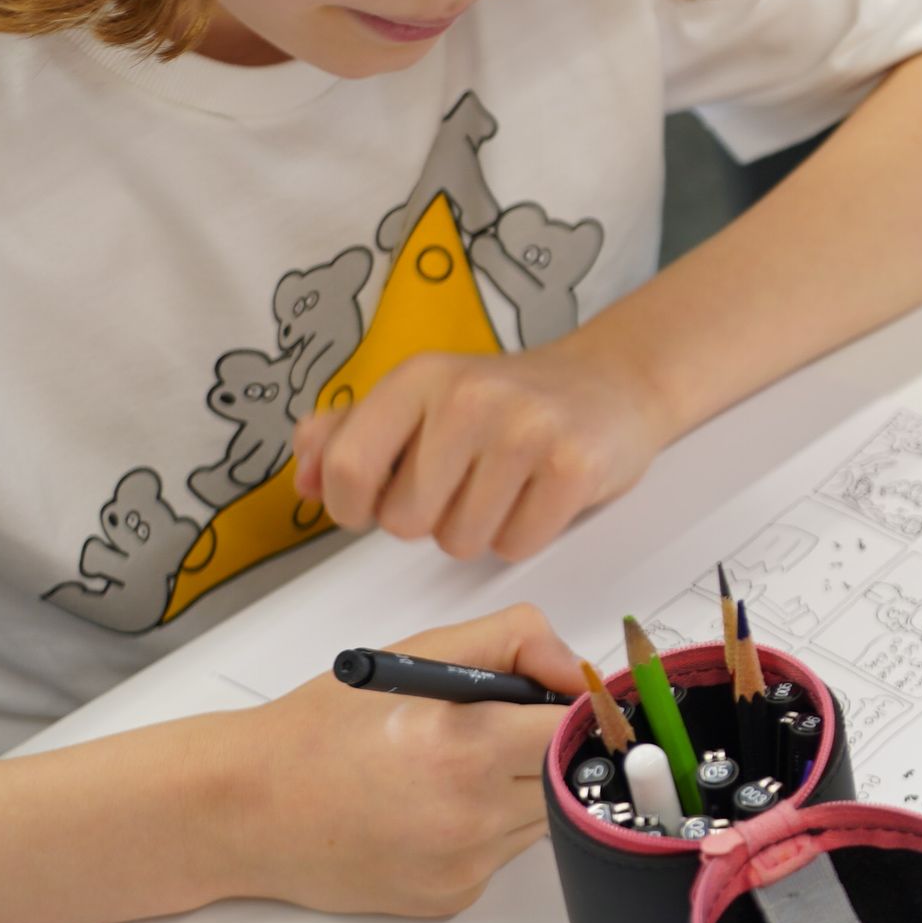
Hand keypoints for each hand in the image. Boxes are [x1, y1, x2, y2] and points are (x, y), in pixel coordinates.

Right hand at [231, 604, 580, 918]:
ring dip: (522, 789)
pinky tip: (432, 810)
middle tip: (499, 729)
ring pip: (543, 818)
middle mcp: (468, 815)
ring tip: (453, 768)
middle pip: (568, 776)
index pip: (575, 731)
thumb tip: (579, 671)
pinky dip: (488, 829)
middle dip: (546, 748)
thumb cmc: (322, 729)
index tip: (573, 702)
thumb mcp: (419, 655)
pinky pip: (504, 855)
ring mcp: (462, 865)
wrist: (245, 809)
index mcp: (463, 747)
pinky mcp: (451, 897)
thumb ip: (515, 642)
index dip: (581, 711)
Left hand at [295, 335, 669, 561]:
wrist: (613, 380)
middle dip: (430, 520)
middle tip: (465, 484)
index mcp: (419, 377)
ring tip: (505, 488)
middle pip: (405, 521)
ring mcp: (526, 429)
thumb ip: (350, 432)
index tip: (377, 502)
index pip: (348, 470)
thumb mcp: (424, 397)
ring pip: (461, 543)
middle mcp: (469, 397)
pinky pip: (516, 544)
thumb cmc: (509, 400)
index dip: (353, 507)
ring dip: (480, 531)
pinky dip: (524, 534)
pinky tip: (538, 495)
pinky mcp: (573, 466)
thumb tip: (308, 480)